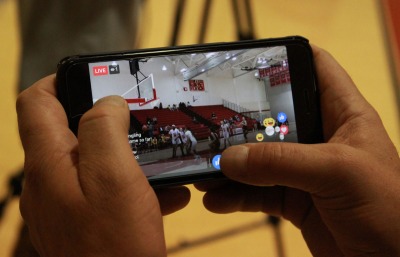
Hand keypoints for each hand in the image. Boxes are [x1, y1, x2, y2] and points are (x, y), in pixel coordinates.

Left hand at [17, 75, 189, 256]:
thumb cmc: (115, 244)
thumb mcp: (113, 175)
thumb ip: (103, 129)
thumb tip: (107, 103)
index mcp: (50, 164)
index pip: (35, 103)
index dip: (59, 82)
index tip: (93, 78)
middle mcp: (50, 181)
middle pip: (68, 130)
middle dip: (104, 119)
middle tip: (136, 117)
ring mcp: (66, 202)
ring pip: (92, 159)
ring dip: (125, 153)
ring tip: (157, 156)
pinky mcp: (84, 219)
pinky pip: (105, 188)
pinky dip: (131, 182)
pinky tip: (163, 192)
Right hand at [196, 46, 399, 255]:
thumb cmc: (389, 210)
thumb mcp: (337, 173)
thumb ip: (282, 163)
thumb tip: (231, 159)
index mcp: (343, 116)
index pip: (317, 70)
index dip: (287, 58)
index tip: (250, 61)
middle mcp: (322, 139)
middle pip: (275, 119)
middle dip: (242, 123)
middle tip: (212, 126)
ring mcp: (305, 172)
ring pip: (260, 161)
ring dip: (232, 167)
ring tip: (205, 172)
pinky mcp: (295, 201)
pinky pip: (258, 193)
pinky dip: (236, 196)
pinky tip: (216, 200)